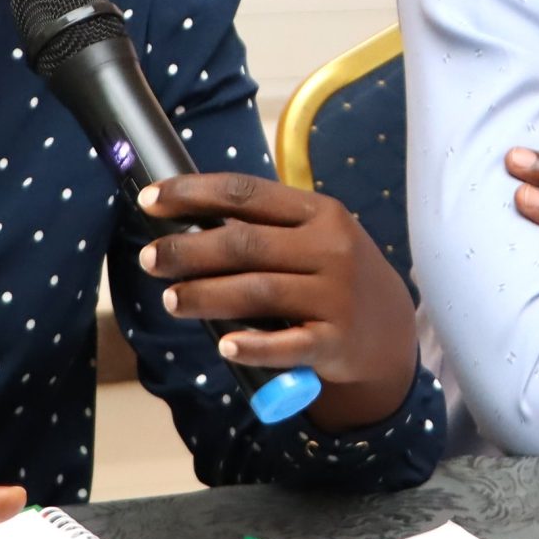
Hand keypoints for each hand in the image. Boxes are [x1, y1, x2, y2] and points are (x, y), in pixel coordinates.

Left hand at [136, 174, 419, 431]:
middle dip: (188, 250)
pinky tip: (224, 345)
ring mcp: (336, 296)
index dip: (193, 194)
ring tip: (170, 300)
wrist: (389, 330)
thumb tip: (183, 221)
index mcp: (320, 212)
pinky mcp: (336, 342)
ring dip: (205, 296)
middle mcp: (331, 249)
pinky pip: (287, 345)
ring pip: (257, 291)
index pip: (246, 193)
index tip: (150, 200)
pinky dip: (252, 346)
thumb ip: (264, 229)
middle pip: (245, 244)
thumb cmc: (332, 276)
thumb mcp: (314, 239)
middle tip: (149, 259)